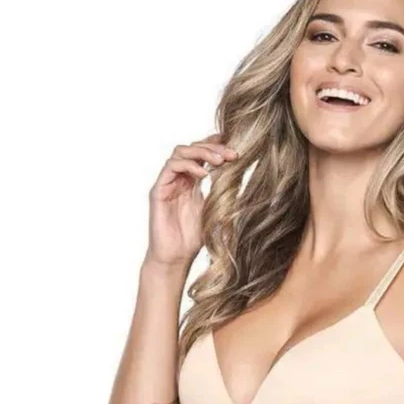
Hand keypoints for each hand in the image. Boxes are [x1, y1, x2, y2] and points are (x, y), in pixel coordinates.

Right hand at [146, 133, 238, 266]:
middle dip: (213, 147)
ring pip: (180, 152)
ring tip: (220, 161)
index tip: (235, 145)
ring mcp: (167, 183)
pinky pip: (170, 168)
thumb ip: (224, 195)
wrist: (176, 258)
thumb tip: (245, 181)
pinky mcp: (158, 191)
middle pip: (192, 148)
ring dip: (201, 152)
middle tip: (232, 154)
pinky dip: (188, 166)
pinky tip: (204, 175)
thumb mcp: (216, 212)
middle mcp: (179, 179)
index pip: (202, 154)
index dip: (216, 144)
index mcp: (192, 182)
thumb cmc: (194, 239)